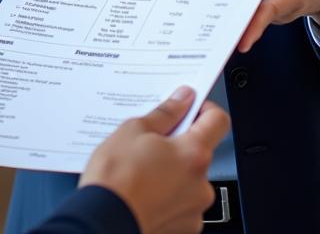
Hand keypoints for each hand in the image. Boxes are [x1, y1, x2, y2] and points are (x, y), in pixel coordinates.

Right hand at [81, 87, 228, 233]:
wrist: (102, 221)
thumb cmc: (115, 179)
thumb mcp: (134, 130)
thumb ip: (165, 113)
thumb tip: (182, 99)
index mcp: (193, 154)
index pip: (217, 121)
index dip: (203, 109)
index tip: (188, 107)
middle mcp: (201, 184)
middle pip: (199, 152)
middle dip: (178, 145)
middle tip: (149, 143)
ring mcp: (194, 210)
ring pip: (188, 179)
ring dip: (172, 172)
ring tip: (141, 172)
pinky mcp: (184, 228)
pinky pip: (181, 203)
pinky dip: (167, 196)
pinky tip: (143, 192)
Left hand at [237, 0, 319, 52]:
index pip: (270, 10)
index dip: (254, 24)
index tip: (238, 39)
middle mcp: (283, 7)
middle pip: (254, 14)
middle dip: (231, 17)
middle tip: (205, 15)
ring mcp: (276, 9)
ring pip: (250, 9)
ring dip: (230, 5)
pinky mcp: (270, 6)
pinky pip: (252, 4)